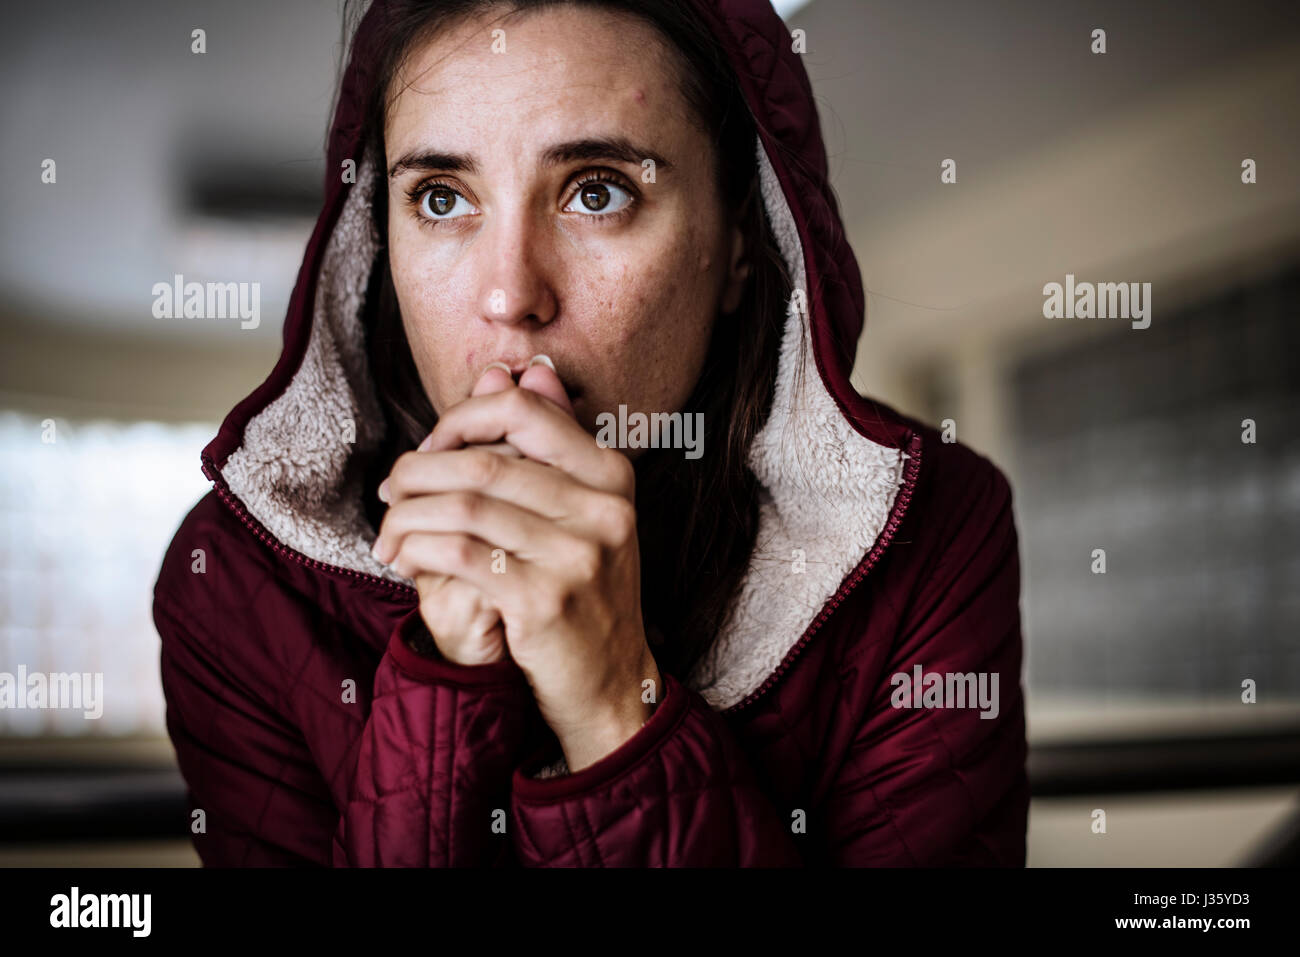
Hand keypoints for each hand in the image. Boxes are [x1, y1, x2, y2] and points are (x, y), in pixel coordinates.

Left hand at [373, 360, 660, 770]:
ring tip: (387, 532)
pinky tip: (403, 560)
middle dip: (418, 472)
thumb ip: (546, 445)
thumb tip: (513, 373)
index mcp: (612, 475)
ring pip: (464, 506)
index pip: (524, 412)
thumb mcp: (579, 514)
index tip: (430, 448)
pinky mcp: (546, 600)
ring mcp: (579, 554)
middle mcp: (604, 508)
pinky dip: (417, 549)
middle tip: (389, 491)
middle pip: (485, 461)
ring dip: (408, 515)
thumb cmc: (582, 593)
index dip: (462, 419)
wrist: (608, 683)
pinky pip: (457, 553)